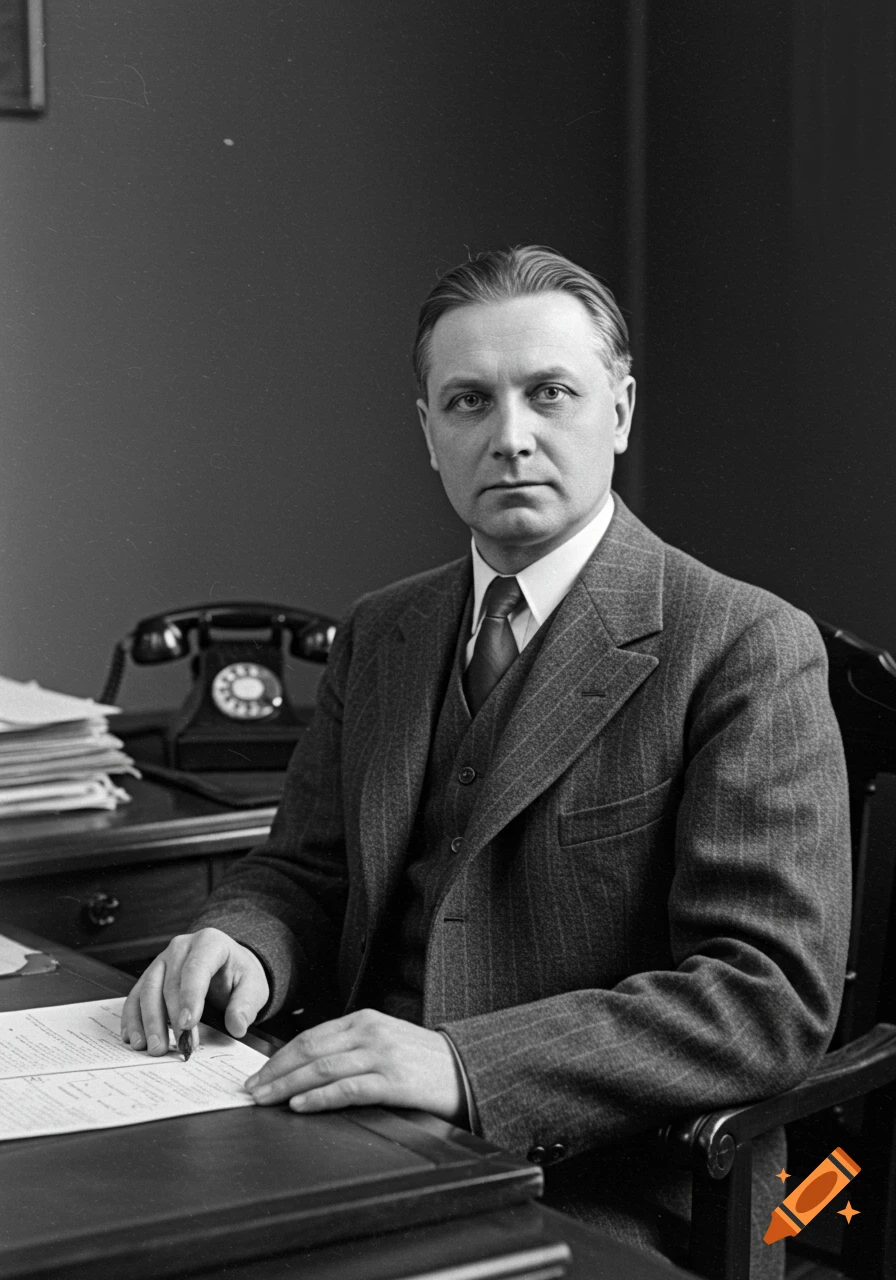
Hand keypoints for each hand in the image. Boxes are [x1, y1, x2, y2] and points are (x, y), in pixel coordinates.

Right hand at [121, 927, 268, 1054]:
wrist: (228, 965)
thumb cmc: (238, 974)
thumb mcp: (253, 986)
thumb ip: (246, 1005)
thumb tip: (237, 1026)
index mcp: (210, 942)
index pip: (196, 968)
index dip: (190, 996)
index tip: (188, 1024)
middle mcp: (181, 947)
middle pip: (169, 982)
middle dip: (169, 1017)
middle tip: (174, 1045)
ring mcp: (162, 960)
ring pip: (147, 989)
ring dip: (148, 1021)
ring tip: (154, 1047)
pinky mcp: (150, 975)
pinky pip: (135, 996)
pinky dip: (132, 1019)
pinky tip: (135, 1038)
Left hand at [245, 1008, 464, 1122]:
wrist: (467, 1069)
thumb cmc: (423, 1061)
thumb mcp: (386, 1041)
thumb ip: (352, 1047)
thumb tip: (308, 1069)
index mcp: (365, 1020)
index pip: (311, 1036)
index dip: (280, 1056)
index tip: (258, 1073)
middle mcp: (370, 1032)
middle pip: (310, 1050)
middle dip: (275, 1071)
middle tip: (251, 1089)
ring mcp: (382, 1055)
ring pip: (323, 1068)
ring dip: (288, 1085)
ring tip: (266, 1099)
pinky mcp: (394, 1081)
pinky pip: (348, 1088)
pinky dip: (320, 1097)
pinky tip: (301, 1105)